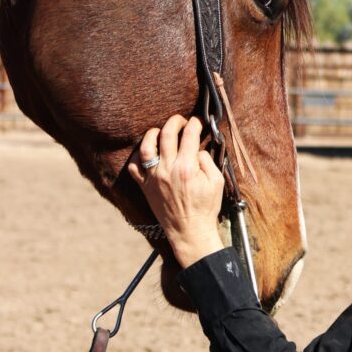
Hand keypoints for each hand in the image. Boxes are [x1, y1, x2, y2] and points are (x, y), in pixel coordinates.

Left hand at [128, 115, 224, 267]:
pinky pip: (134, 166)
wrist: (189, 231)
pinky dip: (137, 156)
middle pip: (167, 134)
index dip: (195, 123)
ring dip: (153, 133)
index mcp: (187, 167)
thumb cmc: (205, 208)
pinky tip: (146, 153)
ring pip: (146, 146)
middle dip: (175, 121)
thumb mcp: (217, 183)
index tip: (198, 122)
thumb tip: (198, 149)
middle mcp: (168, 169)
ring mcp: (153, 177)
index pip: (189, 135)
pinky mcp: (145, 186)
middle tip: (181, 120)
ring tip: (160, 132)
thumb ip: (208, 162)